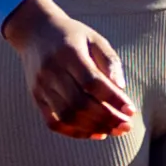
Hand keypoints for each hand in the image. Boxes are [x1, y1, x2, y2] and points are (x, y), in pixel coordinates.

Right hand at [5, 0, 133, 142]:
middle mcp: (52, 71)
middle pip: (79, 103)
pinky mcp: (36, 97)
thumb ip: (109, 61)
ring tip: (114, 131)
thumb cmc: (73, 36)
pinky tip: (94, 133)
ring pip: (67, 115)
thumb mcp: (95, 39)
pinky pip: (53, 122)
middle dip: (106, 118)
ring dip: (93, 127)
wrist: (35, 32)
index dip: (112, 99)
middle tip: (126, 126)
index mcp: (69, 53)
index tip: (131, 110)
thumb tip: (121, 88)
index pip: (92, 82)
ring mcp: (41, 86)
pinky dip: (74, 132)